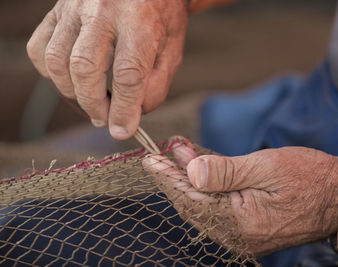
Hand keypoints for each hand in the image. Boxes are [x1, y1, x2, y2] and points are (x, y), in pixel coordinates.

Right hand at [27, 0, 188, 139]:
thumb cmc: (160, 17)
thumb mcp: (172, 48)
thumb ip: (157, 84)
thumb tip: (130, 115)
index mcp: (139, 20)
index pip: (128, 74)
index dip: (124, 109)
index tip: (123, 131)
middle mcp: (103, 10)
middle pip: (85, 68)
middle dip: (94, 104)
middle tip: (105, 118)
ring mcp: (75, 7)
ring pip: (57, 60)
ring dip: (72, 91)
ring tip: (91, 99)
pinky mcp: (57, 10)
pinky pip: (40, 47)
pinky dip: (50, 72)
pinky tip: (71, 79)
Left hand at [143, 140, 337, 257]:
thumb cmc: (309, 178)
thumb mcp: (267, 166)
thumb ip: (226, 171)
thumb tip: (191, 171)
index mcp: (239, 222)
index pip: (191, 199)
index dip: (168, 178)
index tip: (150, 159)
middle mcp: (236, 234)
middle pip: (192, 204)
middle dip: (174, 176)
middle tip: (161, 152)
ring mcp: (241, 233)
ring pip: (202, 205)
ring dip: (189, 179)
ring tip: (177, 153)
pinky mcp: (247, 227)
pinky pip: (216, 207)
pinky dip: (205, 187)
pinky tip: (199, 168)